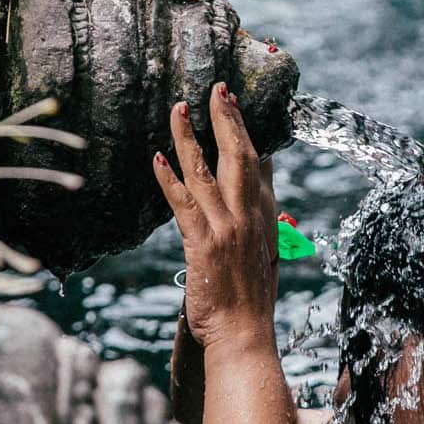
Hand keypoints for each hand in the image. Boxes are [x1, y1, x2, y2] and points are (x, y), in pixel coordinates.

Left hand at [153, 83, 278, 350]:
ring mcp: (228, 228)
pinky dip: (169, 178)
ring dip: (190, 137)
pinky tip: (157, 157)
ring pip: (207, 171)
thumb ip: (265, 210)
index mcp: (265, 217)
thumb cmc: (250, 298)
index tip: (234, 101)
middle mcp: (250, 217)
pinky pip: (184, 202)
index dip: (246, 129)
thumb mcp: (266, 249)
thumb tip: (266, 174)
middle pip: (239, 156)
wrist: (244, 334)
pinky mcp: (204, 242)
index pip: (258, 164)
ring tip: (178, 109)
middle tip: (217, 88)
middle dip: (227, 119)